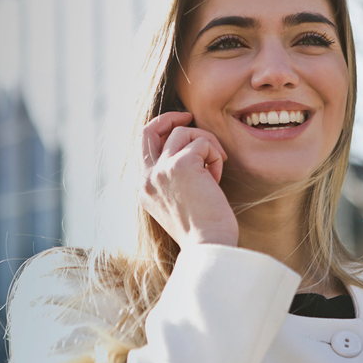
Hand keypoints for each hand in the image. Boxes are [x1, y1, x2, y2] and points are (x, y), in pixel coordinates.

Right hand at [139, 111, 237, 249]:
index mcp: (144, 189)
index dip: (163, 132)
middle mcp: (147, 178)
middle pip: (150, 130)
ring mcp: (161, 170)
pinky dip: (215, 155)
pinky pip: (203, 143)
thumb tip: (189, 151)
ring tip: (216, 167)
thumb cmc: (203, 231)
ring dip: (206, 144)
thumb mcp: (179, 203)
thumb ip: (174, 179)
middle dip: (170, 118)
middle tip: (190, 116)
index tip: (183, 130)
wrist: (208, 246)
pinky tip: (217, 178)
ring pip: (183, 133)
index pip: (145, 147)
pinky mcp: (181, 165)